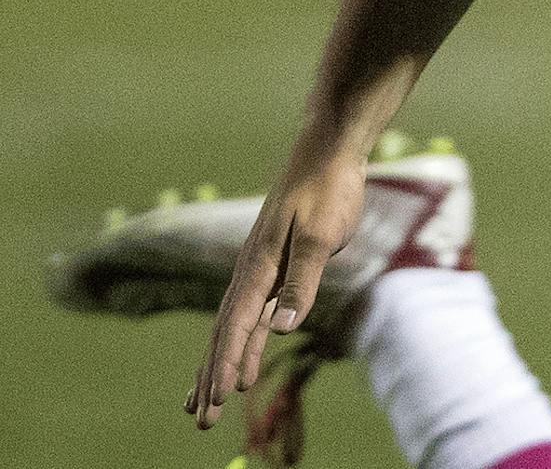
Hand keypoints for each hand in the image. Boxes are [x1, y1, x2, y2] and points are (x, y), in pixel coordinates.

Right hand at [185, 141, 366, 431]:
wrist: (329, 150)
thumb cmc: (328, 188)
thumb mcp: (321, 235)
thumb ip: (302, 281)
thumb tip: (279, 329)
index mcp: (258, 266)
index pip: (236, 326)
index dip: (226, 364)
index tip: (217, 400)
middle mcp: (252, 270)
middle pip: (225, 333)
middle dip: (212, 377)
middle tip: (201, 420)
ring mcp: (262, 268)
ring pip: (235, 326)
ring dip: (223, 364)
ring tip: (209, 402)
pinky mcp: (277, 264)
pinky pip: (253, 312)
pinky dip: (244, 340)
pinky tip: (243, 361)